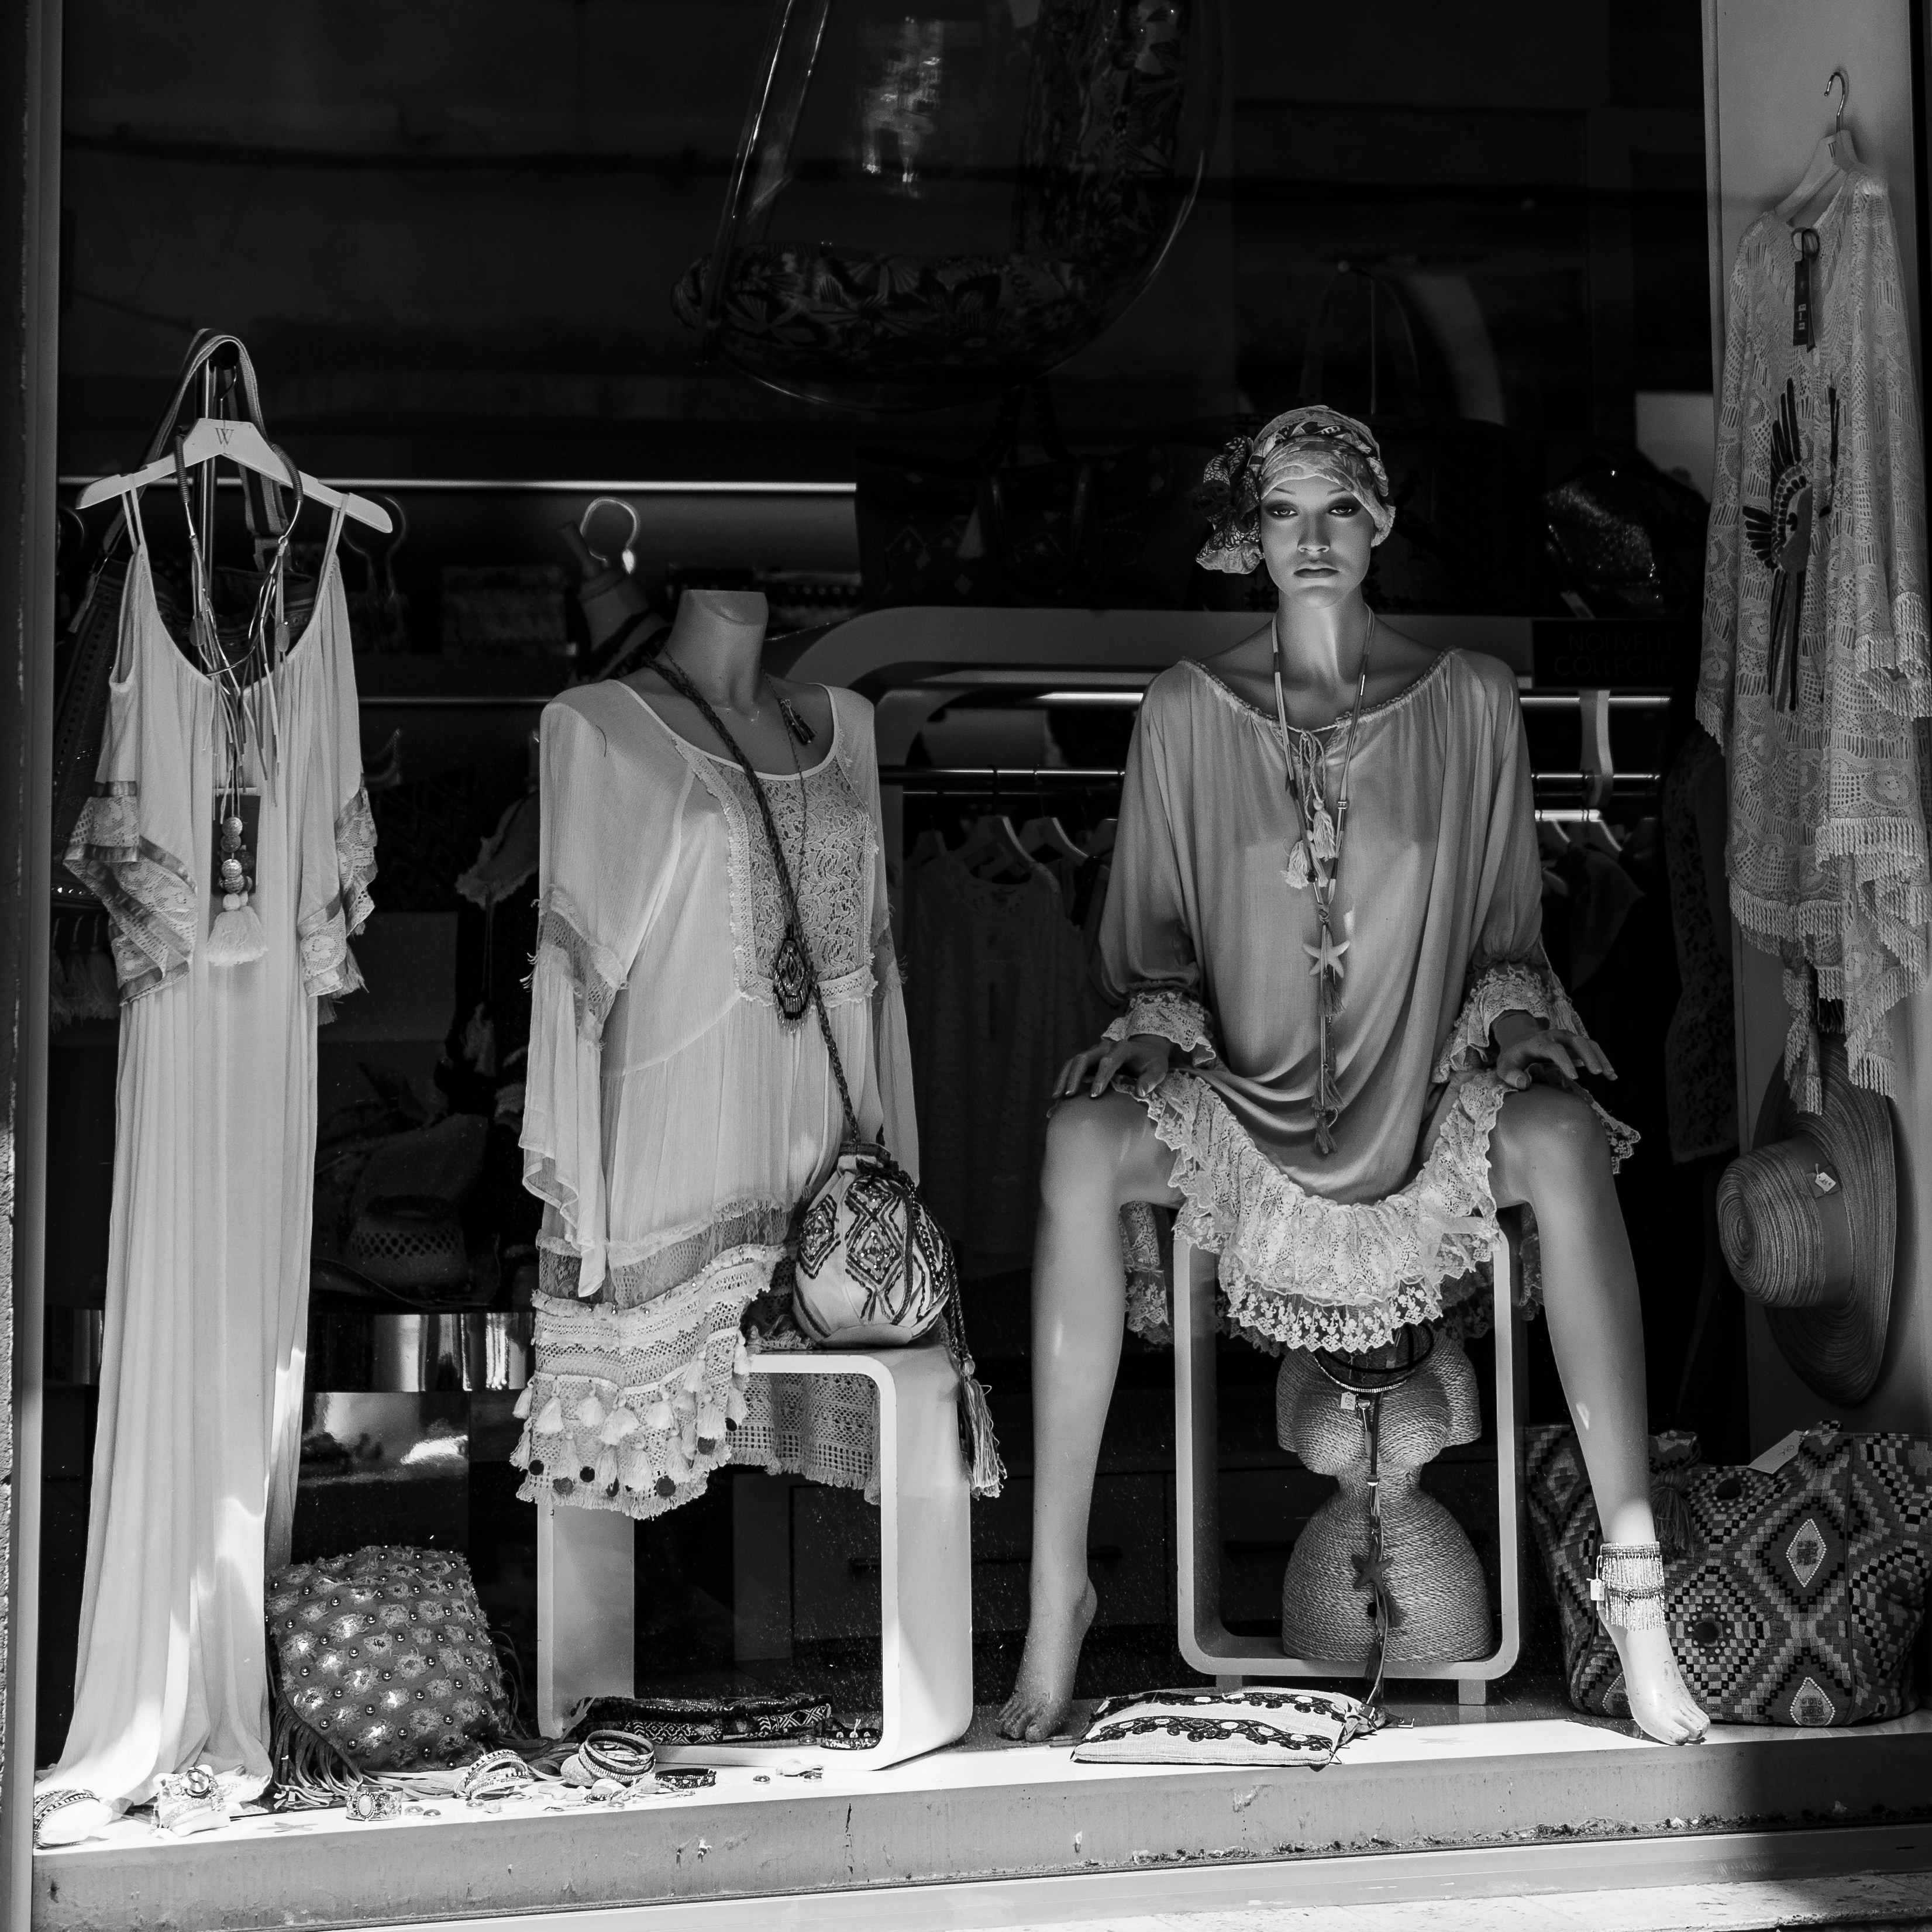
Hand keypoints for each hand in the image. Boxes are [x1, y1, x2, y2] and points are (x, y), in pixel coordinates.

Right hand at [1054, 1033, 1172, 1101]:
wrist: (1146, 1052)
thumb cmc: (1152, 1063)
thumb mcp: (1158, 1070)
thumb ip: (1151, 1080)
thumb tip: (1140, 1092)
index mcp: (1122, 1048)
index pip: (1108, 1061)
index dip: (1100, 1077)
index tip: (1094, 1094)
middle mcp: (1104, 1047)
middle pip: (1084, 1058)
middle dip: (1074, 1076)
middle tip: (1068, 1095)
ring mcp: (1094, 1053)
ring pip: (1073, 1062)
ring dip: (1064, 1078)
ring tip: (1056, 1097)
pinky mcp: (1089, 1061)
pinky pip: (1072, 1068)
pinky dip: (1064, 1080)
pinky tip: (1058, 1096)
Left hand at [1493, 1021, 1611, 1090]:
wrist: (1518, 1041)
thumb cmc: (1513, 1058)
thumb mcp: (1505, 1067)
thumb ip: (1510, 1075)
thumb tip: (1523, 1084)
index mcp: (1537, 1042)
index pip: (1553, 1049)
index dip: (1565, 1061)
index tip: (1575, 1077)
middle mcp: (1554, 1036)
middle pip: (1575, 1041)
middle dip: (1588, 1055)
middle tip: (1598, 1073)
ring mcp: (1566, 1038)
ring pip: (1587, 1043)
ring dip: (1600, 1057)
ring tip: (1610, 1075)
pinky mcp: (1574, 1043)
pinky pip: (1591, 1048)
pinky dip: (1602, 1059)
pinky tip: (1610, 1074)